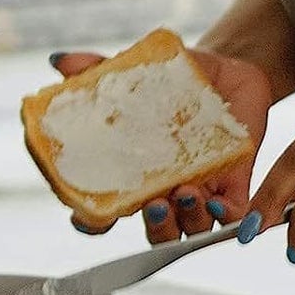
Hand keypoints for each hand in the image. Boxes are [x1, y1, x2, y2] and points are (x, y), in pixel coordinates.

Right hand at [50, 47, 271, 242]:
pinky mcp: (234, 184)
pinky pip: (232, 218)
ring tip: (188, 192)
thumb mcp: (134, 73)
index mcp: (130, 176)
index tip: (85, 216)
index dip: (89, 223)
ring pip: (189, 230)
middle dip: (153, 227)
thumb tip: (59, 62)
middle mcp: (162, 191)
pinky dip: (226, 217)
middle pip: (151, 232)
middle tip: (154, 205)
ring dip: (186, 220)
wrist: (227, 70)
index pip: (102, 214)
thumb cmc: (173, 80)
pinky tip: (218, 201)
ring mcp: (198, 191)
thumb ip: (97, 70)